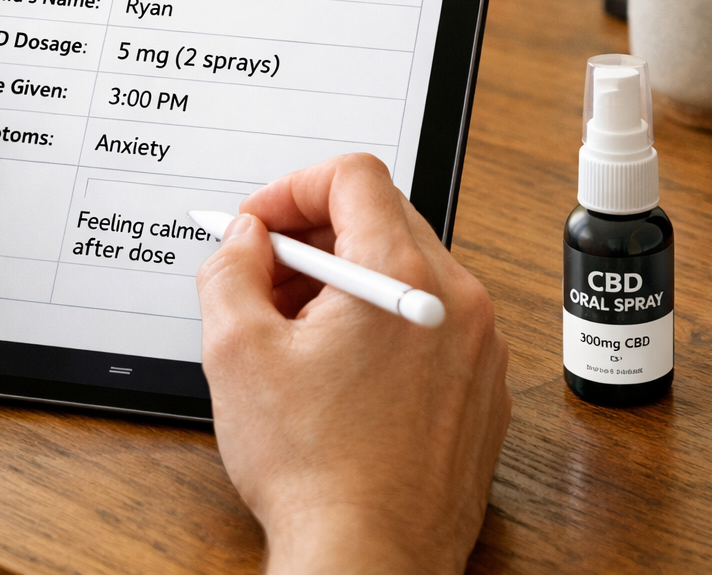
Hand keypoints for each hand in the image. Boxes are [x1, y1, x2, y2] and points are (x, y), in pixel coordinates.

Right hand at [197, 154, 510, 574]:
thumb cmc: (315, 470)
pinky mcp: (480, 385)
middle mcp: (456, 300)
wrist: (370, 562)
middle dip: (312, 235)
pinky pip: (429, 317)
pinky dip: (381, 317)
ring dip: (345, 278)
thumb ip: (230, 268)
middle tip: (266, 274)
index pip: (354, 176)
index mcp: (403, 276)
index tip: (261, 223)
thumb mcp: (238, 352)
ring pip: (405, 268)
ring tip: (295, 328)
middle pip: (380, 218)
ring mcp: (477, 344)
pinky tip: (338, 366)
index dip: (294, 186)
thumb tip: (244, 237)